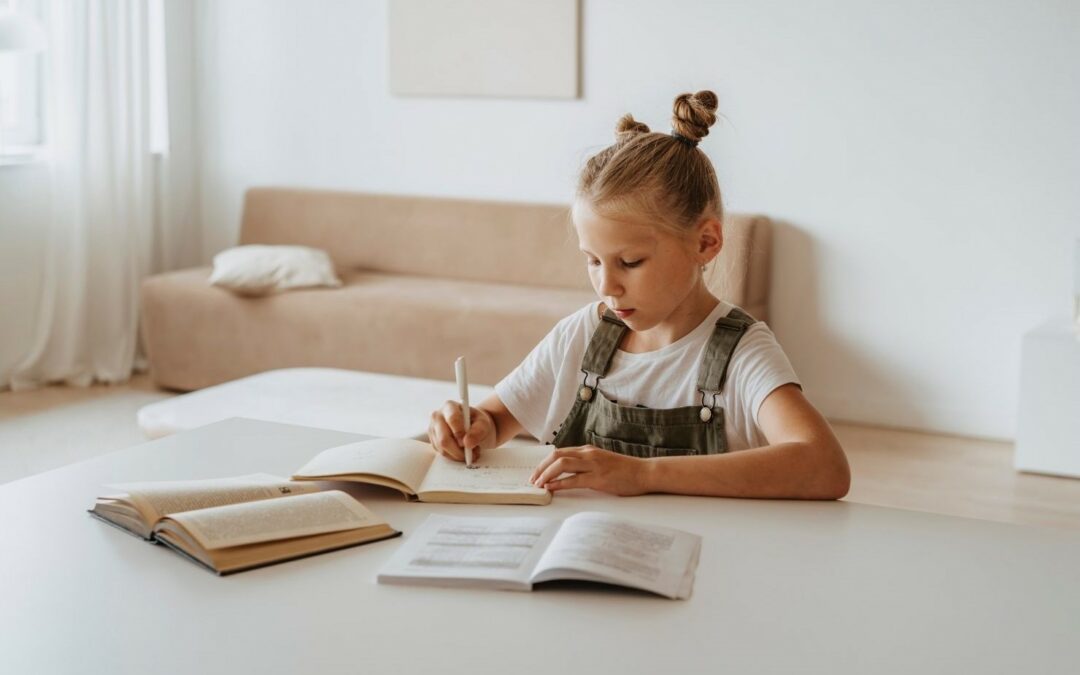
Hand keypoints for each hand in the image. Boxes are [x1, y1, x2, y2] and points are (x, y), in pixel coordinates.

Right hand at [428, 401, 496, 462]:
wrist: (471, 425)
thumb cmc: (476, 421)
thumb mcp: (483, 423)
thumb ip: (478, 431)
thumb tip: (467, 443)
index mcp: (450, 406)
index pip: (452, 419)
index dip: (459, 433)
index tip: (466, 444)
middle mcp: (437, 416)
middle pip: (444, 438)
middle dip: (459, 451)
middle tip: (472, 455)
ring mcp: (433, 429)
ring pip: (442, 448)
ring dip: (457, 455)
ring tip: (470, 453)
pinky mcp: (432, 440)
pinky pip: (441, 453)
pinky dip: (453, 456)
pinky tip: (462, 452)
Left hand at [529, 445, 649, 495]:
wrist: (644, 472)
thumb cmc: (624, 470)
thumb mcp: (601, 461)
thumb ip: (586, 463)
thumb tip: (568, 472)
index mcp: (587, 450)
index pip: (559, 452)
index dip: (544, 463)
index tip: (537, 473)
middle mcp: (588, 454)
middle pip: (556, 456)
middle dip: (540, 468)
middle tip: (532, 479)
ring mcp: (593, 465)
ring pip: (561, 465)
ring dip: (546, 475)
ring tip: (538, 485)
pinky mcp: (598, 478)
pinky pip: (573, 480)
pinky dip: (559, 484)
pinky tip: (551, 489)